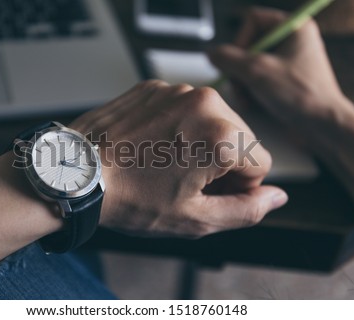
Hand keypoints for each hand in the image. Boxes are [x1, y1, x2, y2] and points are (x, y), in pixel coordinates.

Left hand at [70, 80, 287, 237]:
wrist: (76, 174)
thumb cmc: (130, 198)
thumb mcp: (194, 218)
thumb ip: (245, 210)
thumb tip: (277, 198)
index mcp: (221, 136)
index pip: (261, 164)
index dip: (239, 186)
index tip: (209, 193)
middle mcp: (205, 102)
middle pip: (241, 138)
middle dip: (223, 163)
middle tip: (186, 182)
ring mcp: (177, 90)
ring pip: (214, 120)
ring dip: (201, 143)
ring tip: (167, 164)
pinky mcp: (154, 87)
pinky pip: (185, 108)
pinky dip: (179, 127)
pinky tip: (154, 146)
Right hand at [209, 7, 352, 125]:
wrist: (323, 125)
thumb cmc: (298, 94)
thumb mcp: (256, 72)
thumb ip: (228, 59)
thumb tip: (210, 53)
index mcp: (293, 28)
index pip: (253, 20)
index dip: (239, 41)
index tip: (237, 63)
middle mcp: (291, 41)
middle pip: (248, 45)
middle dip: (239, 69)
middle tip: (240, 86)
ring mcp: (287, 62)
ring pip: (250, 65)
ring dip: (242, 83)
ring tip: (247, 99)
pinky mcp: (284, 81)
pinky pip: (257, 79)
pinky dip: (250, 91)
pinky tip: (253, 104)